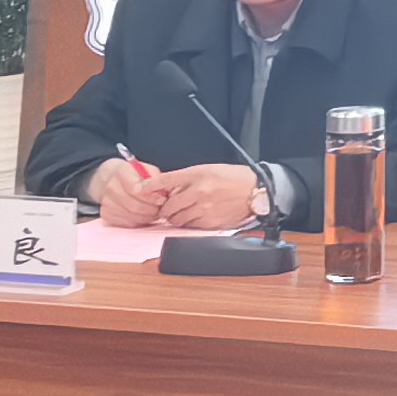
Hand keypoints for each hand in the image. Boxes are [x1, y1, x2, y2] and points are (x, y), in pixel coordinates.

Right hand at [87, 158, 162, 228]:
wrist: (110, 178)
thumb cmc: (131, 174)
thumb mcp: (146, 169)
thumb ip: (155, 179)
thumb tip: (162, 192)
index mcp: (121, 172)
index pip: (137, 190)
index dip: (152, 197)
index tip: (161, 198)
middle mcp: (111, 187)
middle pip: (135, 206)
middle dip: (152, 209)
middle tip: (161, 207)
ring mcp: (107, 202)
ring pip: (133, 217)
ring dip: (148, 217)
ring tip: (154, 211)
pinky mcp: (107, 214)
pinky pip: (127, 223)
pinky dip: (139, 221)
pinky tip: (144, 214)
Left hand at [148, 160, 267, 230]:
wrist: (255, 190)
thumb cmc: (232, 178)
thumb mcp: (208, 169)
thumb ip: (186, 178)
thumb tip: (165, 187)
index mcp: (198, 175)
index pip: (166, 180)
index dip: (151, 186)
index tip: (141, 189)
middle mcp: (199, 192)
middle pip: (169, 205)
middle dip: (165, 208)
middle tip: (167, 207)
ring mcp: (205, 208)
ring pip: (178, 219)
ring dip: (175, 217)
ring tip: (181, 212)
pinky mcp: (211, 222)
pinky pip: (191, 226)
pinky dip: (189, 223)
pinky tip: (195, 216)